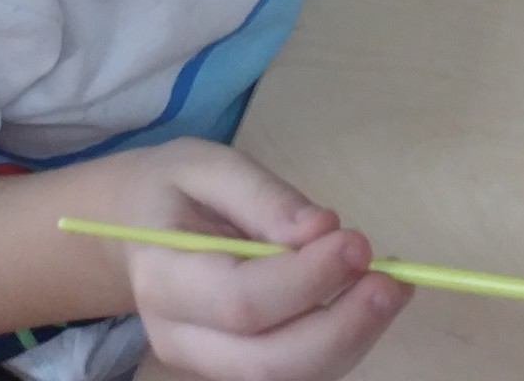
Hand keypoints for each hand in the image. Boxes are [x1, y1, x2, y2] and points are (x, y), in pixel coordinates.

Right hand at [124, 139, 410, 380]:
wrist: (129, 230)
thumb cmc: (170, 187)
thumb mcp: (206, 164)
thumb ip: (263, 196)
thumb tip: (323, 230)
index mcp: (165, 278)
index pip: (242, 301)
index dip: (306, 280)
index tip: (358, 242)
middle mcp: (180, 337)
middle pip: (268, 363)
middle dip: (342, 329)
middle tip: (393, 280)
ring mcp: (205, 365)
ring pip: (286, 379)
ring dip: (350, 341)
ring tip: (390, 286)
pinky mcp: (232, 369)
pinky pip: (293, 373)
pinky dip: (338, 345)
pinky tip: (363, 301)